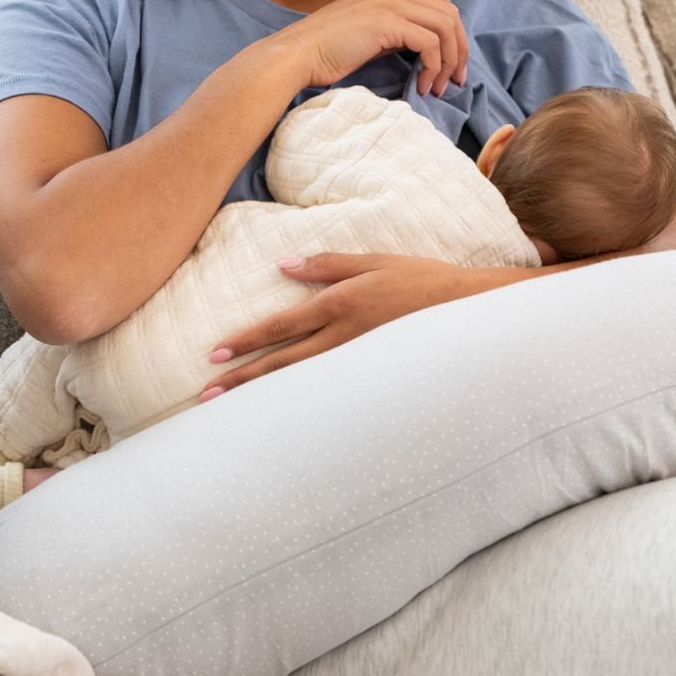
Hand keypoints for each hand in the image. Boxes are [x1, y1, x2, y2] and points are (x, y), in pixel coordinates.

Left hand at [199, 252, 531, 399]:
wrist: (468, 312)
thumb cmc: (421, 280)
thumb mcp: (374, 261)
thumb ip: (328, 264)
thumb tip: (284, 265)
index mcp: (340, 304)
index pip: (281, 326)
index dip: (247, 339)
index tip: (215, 353)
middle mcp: (343, 337)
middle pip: (282, 362)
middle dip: (242, 378)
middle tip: (206, 394)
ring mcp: (357, 362)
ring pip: (301, 383)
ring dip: (264, 395)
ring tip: (232, 410)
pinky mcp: (371, 377)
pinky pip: (327, 391)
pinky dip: (300, 403)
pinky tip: (284, 415)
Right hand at [268, 0, 468, 97]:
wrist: (295, 55)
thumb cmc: (324, 53)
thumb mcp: (367, 36)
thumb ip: (394, 33)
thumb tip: (424, 50)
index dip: (452, 27)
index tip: (449, 60)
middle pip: (449, 12)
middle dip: (459, 48)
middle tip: (454, 79)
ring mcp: (389, 4)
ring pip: (445, 26)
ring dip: (448, 61)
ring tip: (438, 87)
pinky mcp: (386, 23)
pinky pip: (430, 42)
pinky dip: (433, 67)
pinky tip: (421, 85)